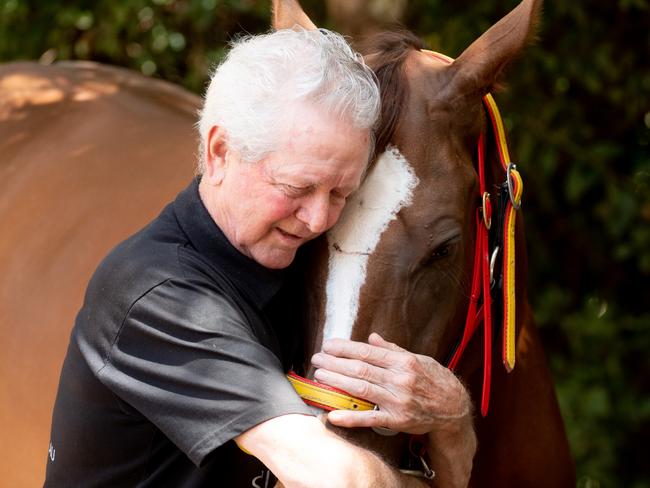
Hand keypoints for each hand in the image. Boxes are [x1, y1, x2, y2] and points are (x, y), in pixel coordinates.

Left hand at [310, 332, 471, 434]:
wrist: (455, 409)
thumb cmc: (436, 381)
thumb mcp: (419, 359)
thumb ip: (393, 350)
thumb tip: (372, 338)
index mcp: (404, 362)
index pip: (368, 352)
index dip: (345, 348)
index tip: (329, 345)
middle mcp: (400, 380)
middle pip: (361, 369)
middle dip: (335, 363)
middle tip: (317, 359)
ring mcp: (398, 401)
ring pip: (362, 389)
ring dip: (338, 382)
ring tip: (320, 376)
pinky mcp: (397, 420)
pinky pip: (370, 418)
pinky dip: (351, 417)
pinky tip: (333, 415)